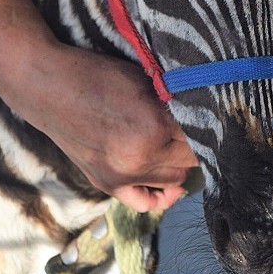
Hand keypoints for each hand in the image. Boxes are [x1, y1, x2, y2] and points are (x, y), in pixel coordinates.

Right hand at [0, 0, 198, 211]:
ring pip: (174, 182)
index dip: (217, 130)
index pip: (204, 141)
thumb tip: (212, 108)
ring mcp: (121, 176)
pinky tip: (170, 184)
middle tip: (208, 130)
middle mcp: (140, 161)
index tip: (225, 120)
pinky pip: (143, 200)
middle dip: (203, 147)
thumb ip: (178, 99)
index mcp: (155, 131)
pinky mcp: (106, 183)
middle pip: (192, 164)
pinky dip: (161, 195)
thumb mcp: (146, 78)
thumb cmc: (98, 73)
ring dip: (185, 166)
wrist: (46, 85)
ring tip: (189, 147)